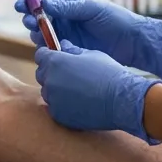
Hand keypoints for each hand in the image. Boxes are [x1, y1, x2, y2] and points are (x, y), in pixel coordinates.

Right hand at [14, 0, 161, 79]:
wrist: (133, 43)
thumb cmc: (116, 20)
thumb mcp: (92, 9)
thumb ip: (68, 7)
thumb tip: (44, 3)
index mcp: (70, 1)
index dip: (31, 1)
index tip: (21, 6)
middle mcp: (66, 16)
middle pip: (40, 16)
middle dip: (31, 18)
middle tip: (29, 23)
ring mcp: (67, 33)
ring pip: (43, 32)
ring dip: (37, 33)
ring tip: (37, 35)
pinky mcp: (70, 49)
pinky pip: (52, 47)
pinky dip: (46, 47)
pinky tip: (47, 47)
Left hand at [35, 40, 161, 143]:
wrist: (121, 100)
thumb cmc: (109, 73)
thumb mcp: (91, 55)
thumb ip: (73, 50)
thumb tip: (63, 46)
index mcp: (55, 62)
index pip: (41, 55)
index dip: (49, 56)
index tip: (57, 59)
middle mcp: (49, 80)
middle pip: (41, 74)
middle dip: (51, 73)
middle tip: (69, 75)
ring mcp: (53, 99)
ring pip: (48, 91)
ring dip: (56, 90)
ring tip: (76, 91)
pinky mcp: (59, 115)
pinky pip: (54, 107)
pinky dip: (62, 105)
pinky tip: (78, 103)